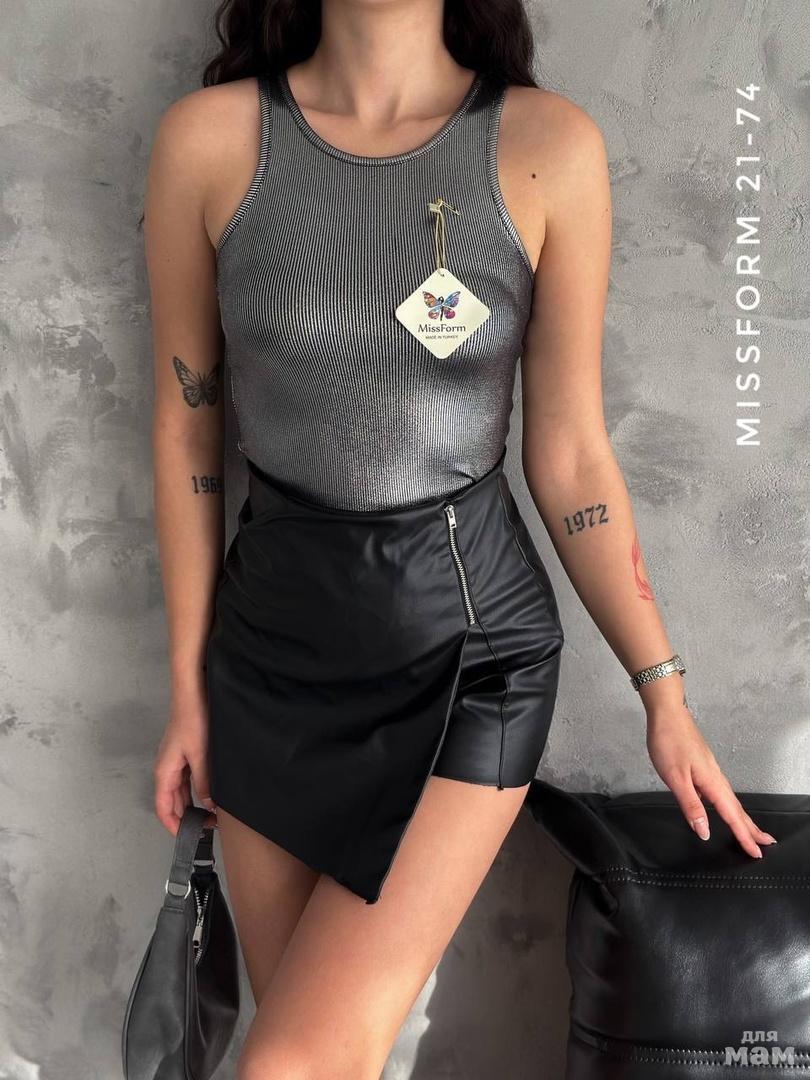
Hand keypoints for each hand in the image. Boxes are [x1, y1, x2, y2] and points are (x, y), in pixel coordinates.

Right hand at [154, 679, 217, 834]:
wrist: (192, 692)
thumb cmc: (193, 720)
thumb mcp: (201, 756)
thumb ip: (204, 782)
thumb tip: (209, 805)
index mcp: (165, 772)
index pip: (163, 807)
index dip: (173, 825)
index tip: (188, 838)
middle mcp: (167, 768)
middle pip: (172, 801)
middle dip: (186, 817)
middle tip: (208, 828)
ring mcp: (175, 760)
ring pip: (181, 790)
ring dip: (192, 803)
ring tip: (211, 815)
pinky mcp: (185, 752)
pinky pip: (187, 778)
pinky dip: (196, 789)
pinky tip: (210, 793)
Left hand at [645, 702, 776, 857]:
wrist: (667, 713)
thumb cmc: (669, 742)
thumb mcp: (675, 778)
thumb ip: (690, 805)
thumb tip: (704, 831)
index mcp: (712, 782)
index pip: (731, 815)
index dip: (743, 836)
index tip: (756, 853)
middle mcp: (716, 777)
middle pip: (737, 808)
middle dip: (751, 829)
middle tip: (765, 845)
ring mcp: (711, 770)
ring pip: (730, 800)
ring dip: (741, 818)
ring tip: (749, 832)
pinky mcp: (704, 766)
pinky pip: (721, 792)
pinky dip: (728, 805)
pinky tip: (723, 808)